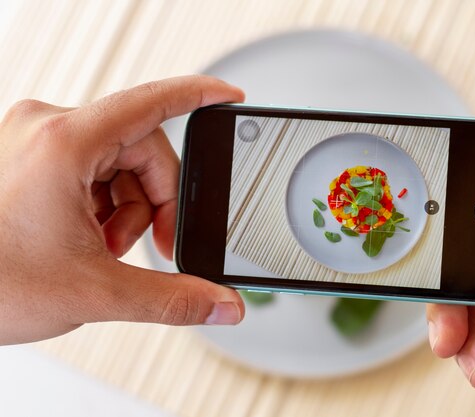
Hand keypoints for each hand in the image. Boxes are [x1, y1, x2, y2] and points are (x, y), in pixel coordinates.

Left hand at [0, 75, 245, 344]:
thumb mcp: (96, 292)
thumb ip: (172, 299)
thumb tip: (222, 302)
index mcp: (64, 143)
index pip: (152, 102)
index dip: (199, 97)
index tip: (229, 96)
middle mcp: (46, 128)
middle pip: (141, 146)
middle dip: (156, 200)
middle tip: (152, 245)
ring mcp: (34, 140)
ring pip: (117, 160)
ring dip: (126, 207)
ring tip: (103, 248)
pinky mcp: (27, 156)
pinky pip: (90, 167)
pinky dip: (102, 203)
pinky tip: (86, 238)